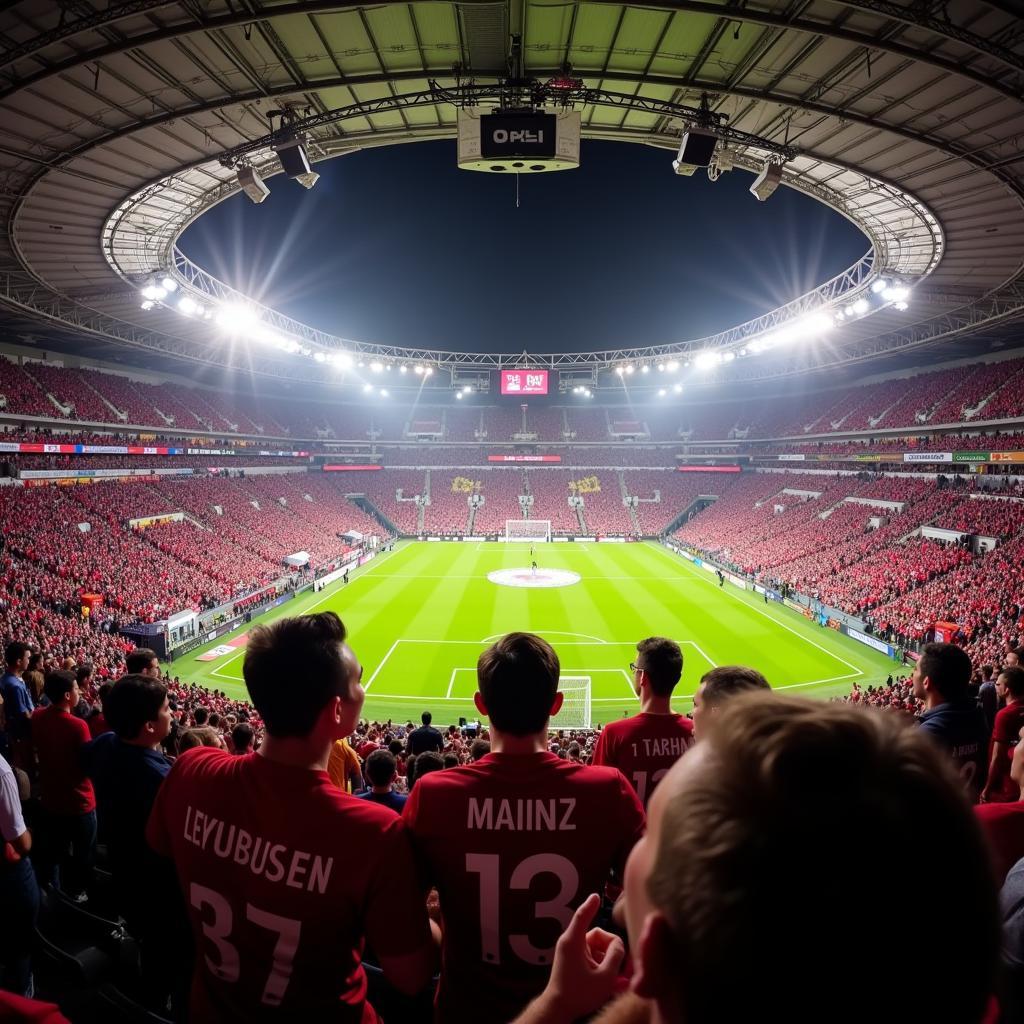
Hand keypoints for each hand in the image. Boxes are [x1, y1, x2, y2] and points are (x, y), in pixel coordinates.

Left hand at [533, 893, 624, 1022]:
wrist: (559, 1009)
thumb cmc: (579, 994)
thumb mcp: (604, 976)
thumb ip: (616, 955)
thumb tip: (619, 944)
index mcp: (574, 941)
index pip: (583, 915)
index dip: (591, 904)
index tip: (596, 896)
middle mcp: (571, 943)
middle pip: (598, 936)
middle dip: (612, 950)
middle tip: (622, 968)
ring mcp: (572, 953)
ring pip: (598, 949)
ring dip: (609, 962)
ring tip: (619, 980)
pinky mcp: (574, 963)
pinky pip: (592, 959)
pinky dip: (603, 968)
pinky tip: (614, 984)